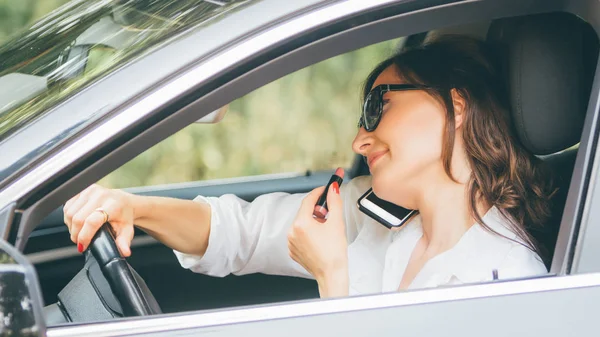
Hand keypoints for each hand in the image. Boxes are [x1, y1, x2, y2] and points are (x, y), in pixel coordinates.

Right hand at [63, 184, 135, 255]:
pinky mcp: (82, 189)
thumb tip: (124, 252)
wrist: (123, 202)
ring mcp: (90, 190)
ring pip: (69, 213)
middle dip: (76, 234)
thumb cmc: (124, 216)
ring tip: (79, 232)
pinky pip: (67, 206)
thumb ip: (124, 242)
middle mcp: (101, 195)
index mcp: (113, 205)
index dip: (84, 236)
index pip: (92, 221)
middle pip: (78, 218)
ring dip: (71, 226)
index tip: (83, 246)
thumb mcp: (127, 230)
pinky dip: (68, 217)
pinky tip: (76, 222)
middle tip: (80, 241)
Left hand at [287, 182, 348, 296]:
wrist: (332, 275)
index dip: (318, 192)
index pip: (308, 200)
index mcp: (301, 224)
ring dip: (313, 222)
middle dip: (317, 210)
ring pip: (302, 224)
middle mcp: (292, 232)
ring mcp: (291, 243)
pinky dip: (309, 233)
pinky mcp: (293, 251)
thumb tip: (333, 189)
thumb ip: (335, 202)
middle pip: (304, 212)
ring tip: (326, 230)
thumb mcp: (337, 223)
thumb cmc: (334, 253)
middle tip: (329, 213)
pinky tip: (320, 239)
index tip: (325, 189)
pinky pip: (300, 235)